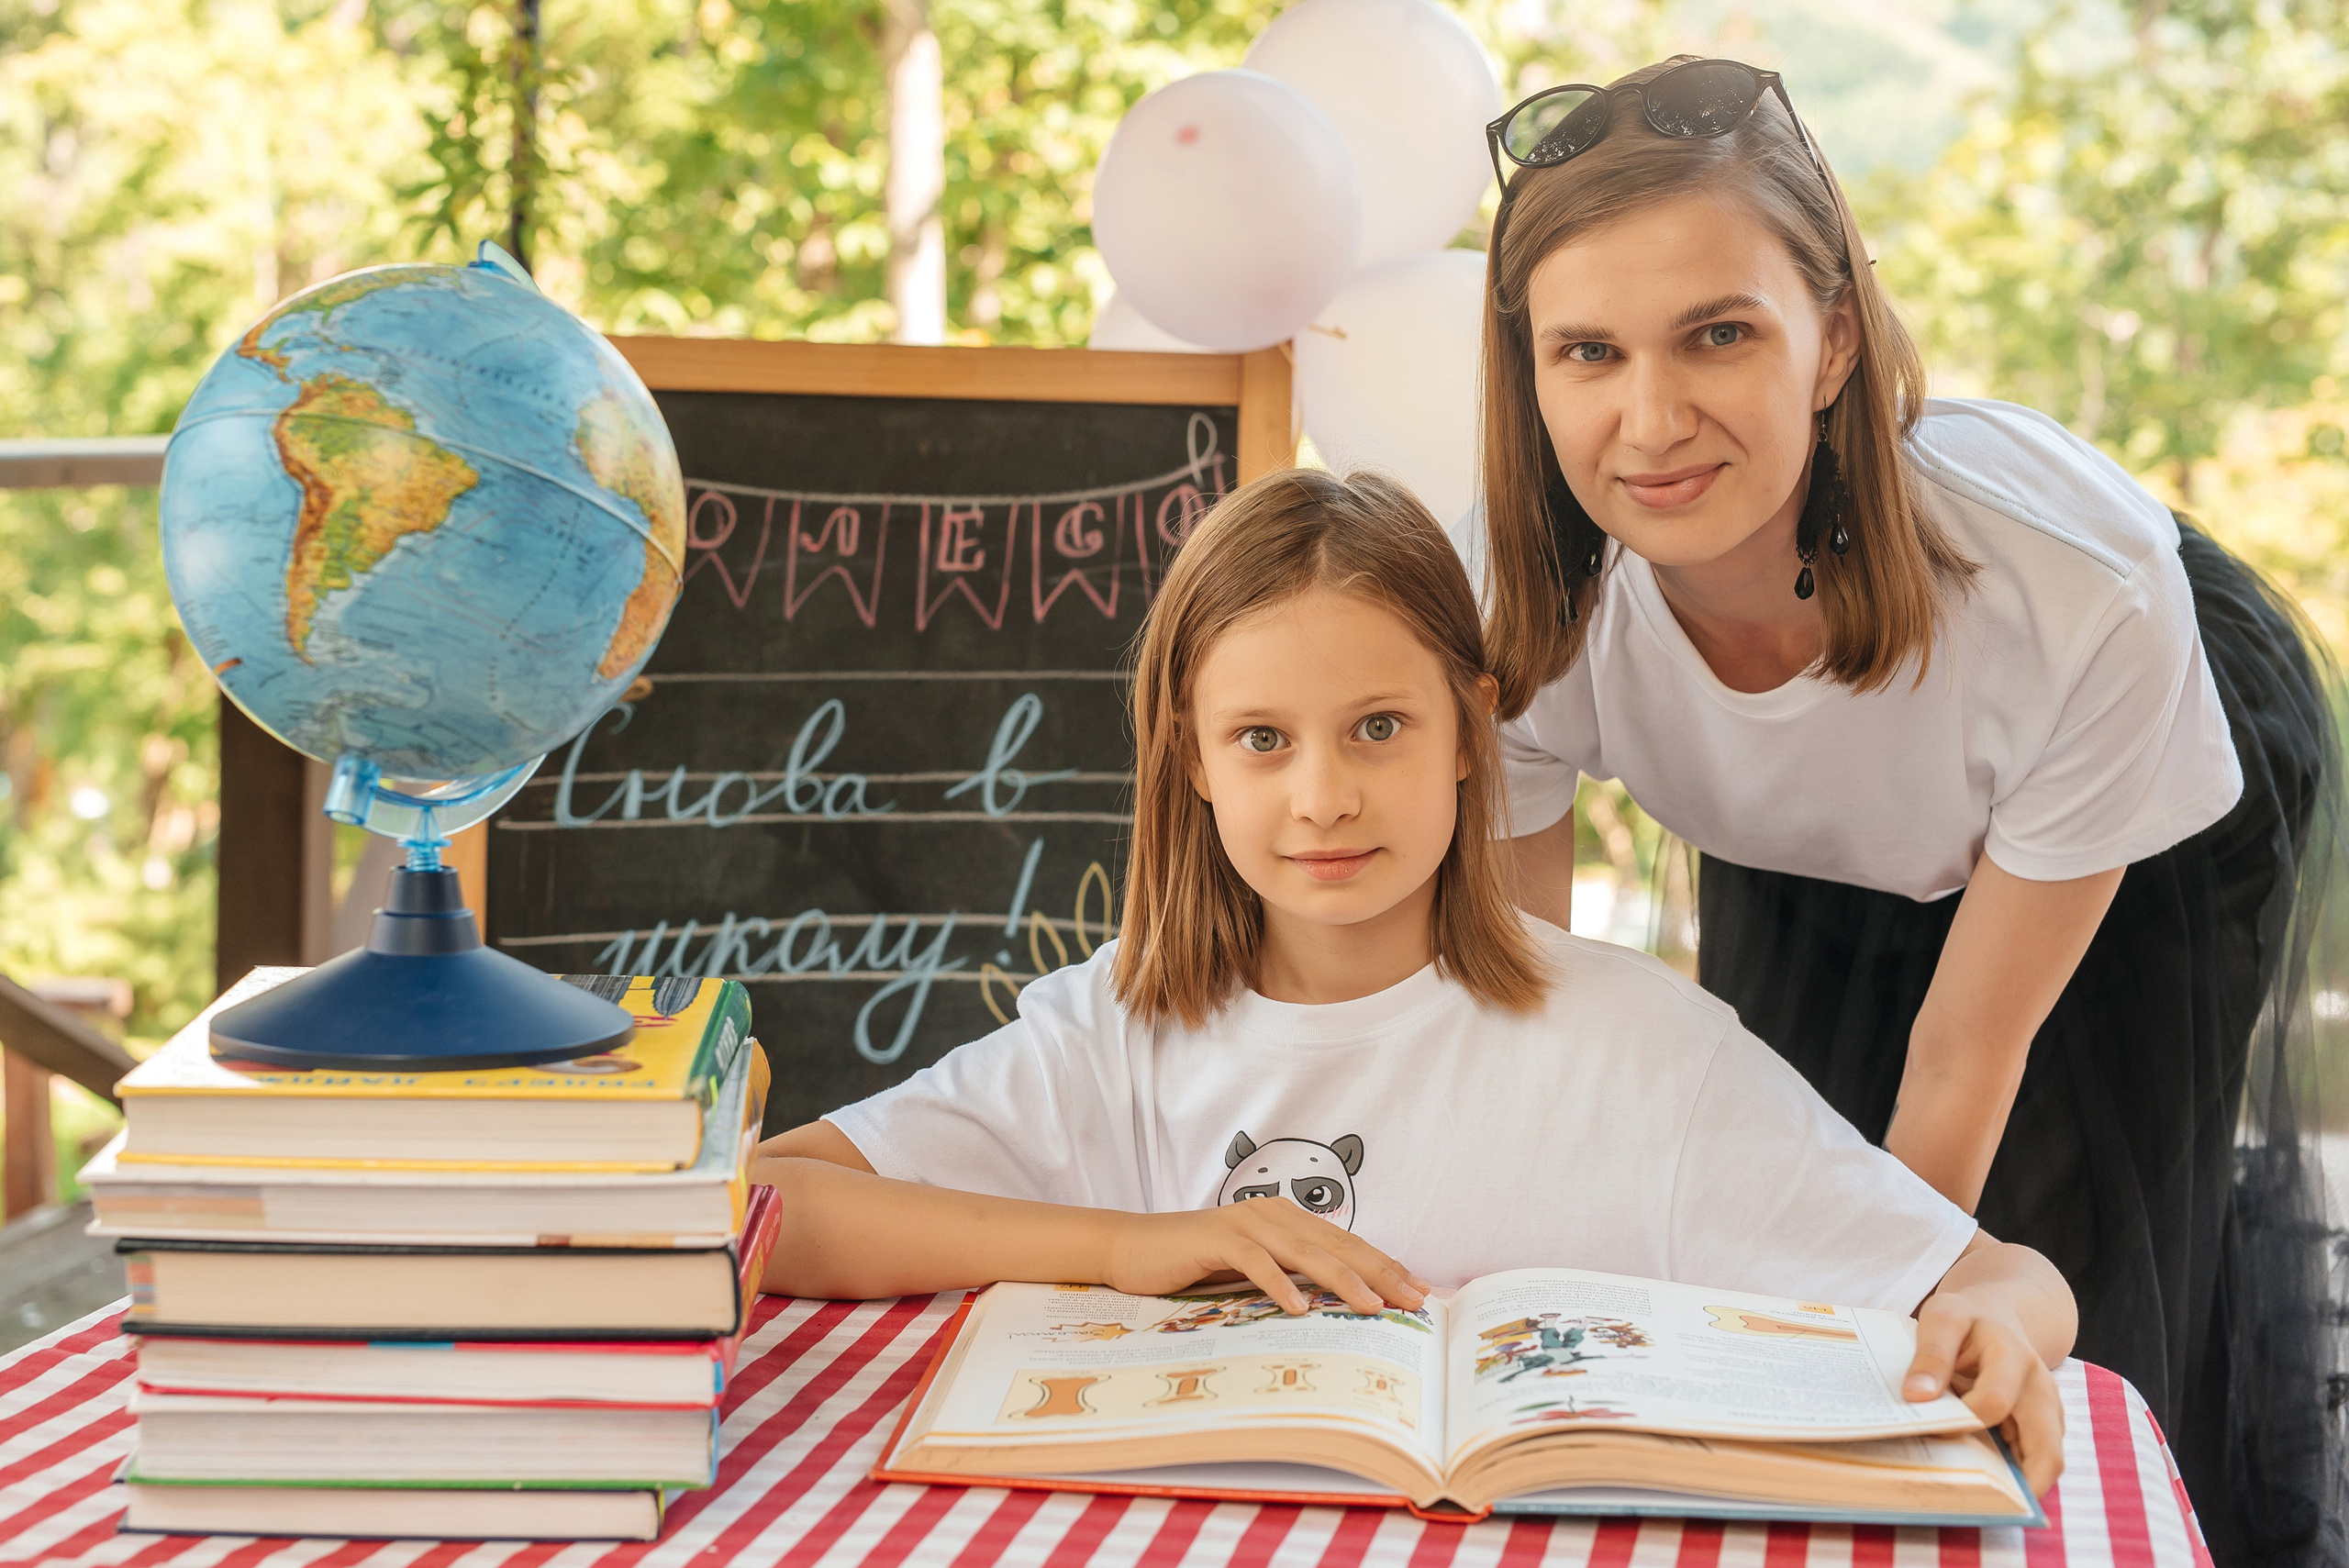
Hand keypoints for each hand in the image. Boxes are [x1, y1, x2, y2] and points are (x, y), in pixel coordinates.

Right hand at [1100, 1201, 1429, 1314]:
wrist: (1132, 1248)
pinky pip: (1254, 1261)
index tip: (1419, 1290)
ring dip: (1342, 1280)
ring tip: (1372, 1306)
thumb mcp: (1252, 1272)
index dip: (1385, 1265)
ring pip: (1303, 1251)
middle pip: (1336, 1244)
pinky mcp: (1215, 1238)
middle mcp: (1271, 1213)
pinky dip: (1278, 1284)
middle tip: (1414, 1300)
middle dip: (1380, 1273)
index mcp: (1286, 1219)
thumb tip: (1339, 1304)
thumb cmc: (1195, 1264)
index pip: (1346, 1244)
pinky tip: (1300, 1307)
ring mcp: (1244, 1222)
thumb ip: (1290, 1276)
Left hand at [1904, 1286, 2064, 1496]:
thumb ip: (1932, 1353)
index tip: (1925, 1427)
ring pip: (2046, 1463)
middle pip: (2045, 1450)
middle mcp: (2040, 1391)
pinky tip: (1979, 1489)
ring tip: (1975, 1504)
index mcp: (2013, 1357)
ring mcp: (2048, 1414)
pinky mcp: (2042, 1430)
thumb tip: (1917, 1397)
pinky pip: (2034, 1462)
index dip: (1961, 1422)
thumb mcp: (1943, 1316)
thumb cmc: (1967, 1320)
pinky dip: (2013, 1479)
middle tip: (1974, 1505)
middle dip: (2015, 1483)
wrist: (1999, 1318)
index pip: (1994, 1402)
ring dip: (2016, 1487)